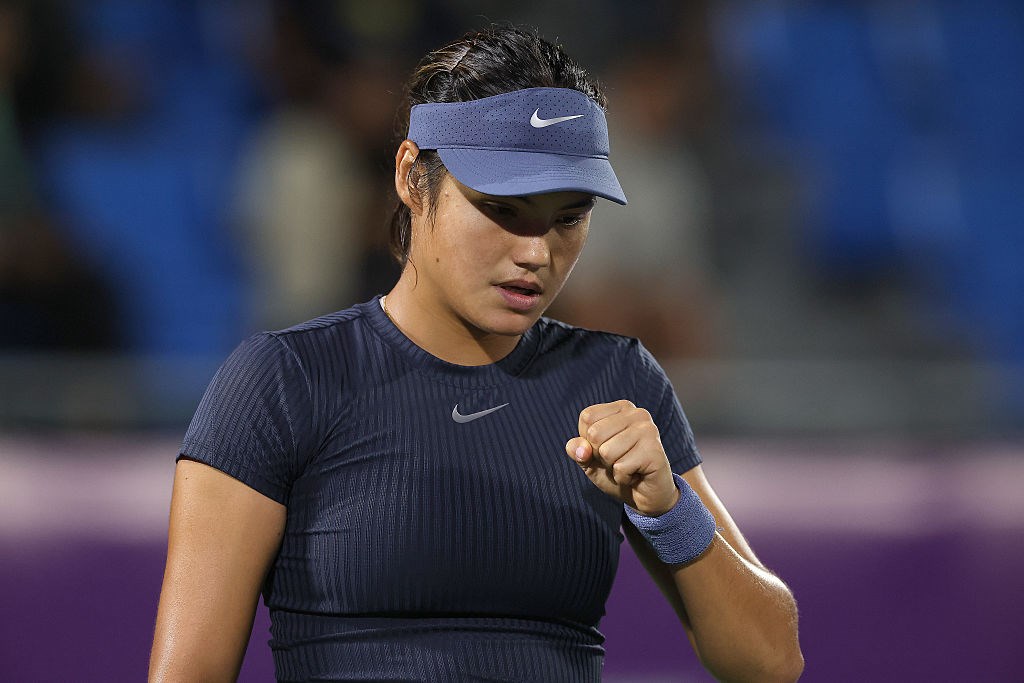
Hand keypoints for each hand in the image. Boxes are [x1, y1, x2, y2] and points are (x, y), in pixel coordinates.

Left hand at [565, 400, 679, 515]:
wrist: (645, 496)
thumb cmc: (618, 471)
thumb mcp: (590, 459)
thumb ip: (577, 449)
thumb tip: (582, 450)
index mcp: (622, 408)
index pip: (587, 417)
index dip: (589, 441)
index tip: (608, 448)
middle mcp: (638, 414)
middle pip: (595, 434)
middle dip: (601, 456)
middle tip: (620, 460)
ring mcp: (649, 431)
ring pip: (607, 452)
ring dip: (612, 468)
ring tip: (629, 467)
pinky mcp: (654, 451)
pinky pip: (621, 467)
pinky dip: (623, 478)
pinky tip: (636, 475)